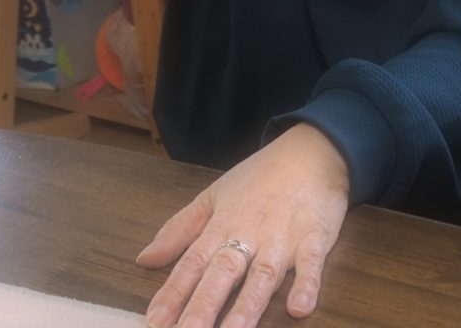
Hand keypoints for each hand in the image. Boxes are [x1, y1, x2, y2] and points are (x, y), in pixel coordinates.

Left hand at [137, 123, 349, 327]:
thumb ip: (181, 228)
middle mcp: (250, 234)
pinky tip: (299, 308)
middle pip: (223, 272)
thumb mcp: (216, 194)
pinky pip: (311, 264)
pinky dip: (307, 284)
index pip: (193, 262)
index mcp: (223, 224)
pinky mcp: (315, 237)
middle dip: (205, 305)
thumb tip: (144, 258)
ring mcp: (283, 237)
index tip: (154, 322)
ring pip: (262, 275)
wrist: (313, 150)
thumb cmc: (262, 174)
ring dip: (248, 306)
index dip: (173, 294)